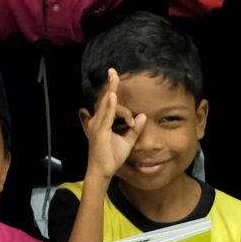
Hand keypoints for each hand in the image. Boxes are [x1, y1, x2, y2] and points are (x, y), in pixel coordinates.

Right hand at [81, 68, 147, 184]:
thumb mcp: (128, 141)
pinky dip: (110, 105)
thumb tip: (143, 116)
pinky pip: (107, 115)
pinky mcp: (100, 131)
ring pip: (107, 105)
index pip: (111, 106)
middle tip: (113, 70)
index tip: (125, 104)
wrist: (103, 171)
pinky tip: (113, 96)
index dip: (119, 102)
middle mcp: (98, 121)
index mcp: (103, 122)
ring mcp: (98, 125)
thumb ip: (135, 129)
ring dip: (111, 90)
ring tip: (113, 76)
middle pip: (106, 100)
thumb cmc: (112, 157)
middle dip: (110, 84)